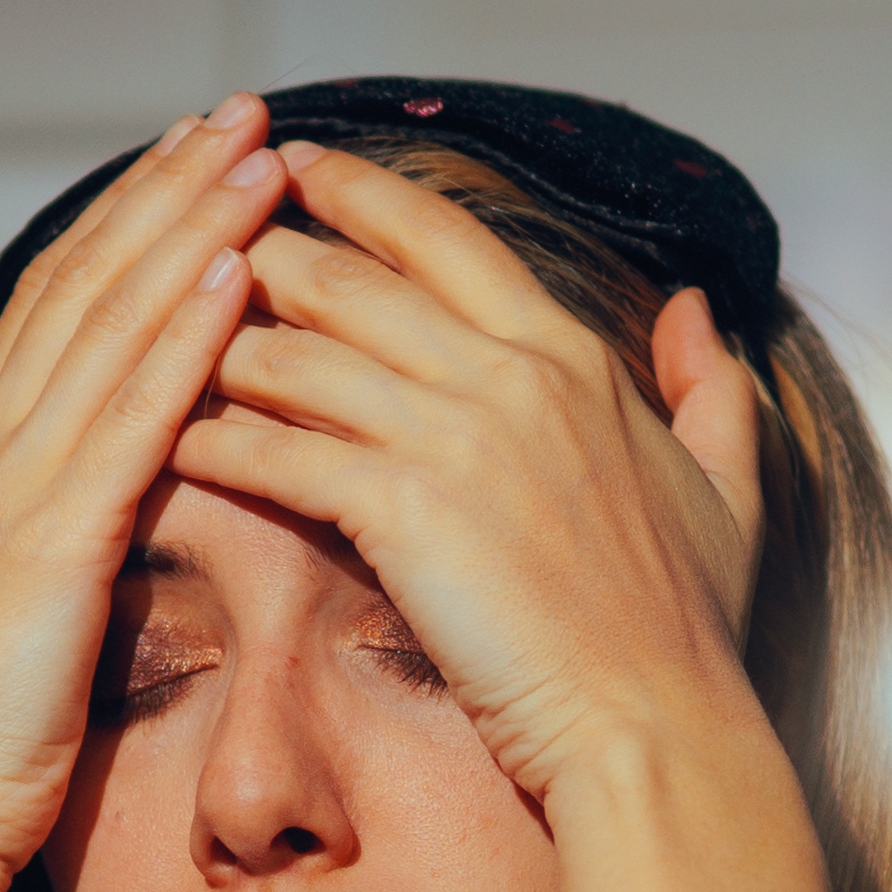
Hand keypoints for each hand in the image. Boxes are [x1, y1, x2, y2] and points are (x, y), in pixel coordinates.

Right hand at [0, 99, 284, 882]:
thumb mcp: (27, 605)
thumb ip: (64, 527)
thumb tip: (126, 486)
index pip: (63, 304)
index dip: (131, 220)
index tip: (197, 154)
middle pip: (86, 283)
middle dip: (166, 190)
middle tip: (241, 113)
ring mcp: (8, 488)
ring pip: (109, 325)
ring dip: (188, 231)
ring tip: (260, 159)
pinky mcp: (45, 543)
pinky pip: (128, 417)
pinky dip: (181, 336)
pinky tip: (235, 277)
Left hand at [162, 142, 767, 810]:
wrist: (655, 726)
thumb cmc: (687, 629)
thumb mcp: (728, 486)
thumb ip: (709, 388)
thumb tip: (692, 309)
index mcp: (572, 354)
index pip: (445, 237)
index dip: (362, 192)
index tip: (299, 165)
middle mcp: (508, 375)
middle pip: (349, 279)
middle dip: (261, 255)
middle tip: (196, 247)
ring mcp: (452, 439)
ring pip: (297, 356)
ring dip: (220, 346)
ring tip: (164, 348)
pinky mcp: (402, 513)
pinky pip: (279, 454)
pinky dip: (219, 444)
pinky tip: (173, 445)